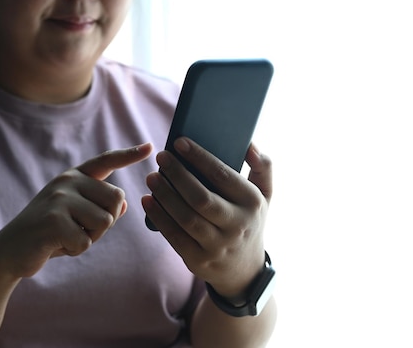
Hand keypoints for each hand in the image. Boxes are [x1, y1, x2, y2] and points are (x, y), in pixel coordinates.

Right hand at [0, 143, 152, 279]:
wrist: (9, 251)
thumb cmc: (48, 234)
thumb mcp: (76, 217)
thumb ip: (99, 208)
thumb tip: (124, 203)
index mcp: (74, 177)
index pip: (106, 161)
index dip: (129, 155)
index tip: (150, 147)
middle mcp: (67, 181)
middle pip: (116, 200)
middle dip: (105, 223)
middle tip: (77, 229)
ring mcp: (60, 198)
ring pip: (105, 222)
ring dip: (90, 238)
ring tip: (65, 236)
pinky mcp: (54, 220)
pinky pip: (85, 241)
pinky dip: (74, 250)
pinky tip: (55, 245)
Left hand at [142, 138, 271, 297]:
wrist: (244, 270)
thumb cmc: (249, 220)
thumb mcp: (265, 196)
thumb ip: (263, 168)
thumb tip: (249, 145)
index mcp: (252, 204)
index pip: (223, 176)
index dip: (200, 157)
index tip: (179, 142)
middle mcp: (237, 226)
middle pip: (201, 198)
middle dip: (178, 175)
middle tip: (161, 158)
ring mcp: (217, 246)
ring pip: (186, 218)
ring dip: (165, 195)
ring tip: (152, 177)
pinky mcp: (199, 260)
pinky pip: (175, 237)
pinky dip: (159, 217)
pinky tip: (147, 200)